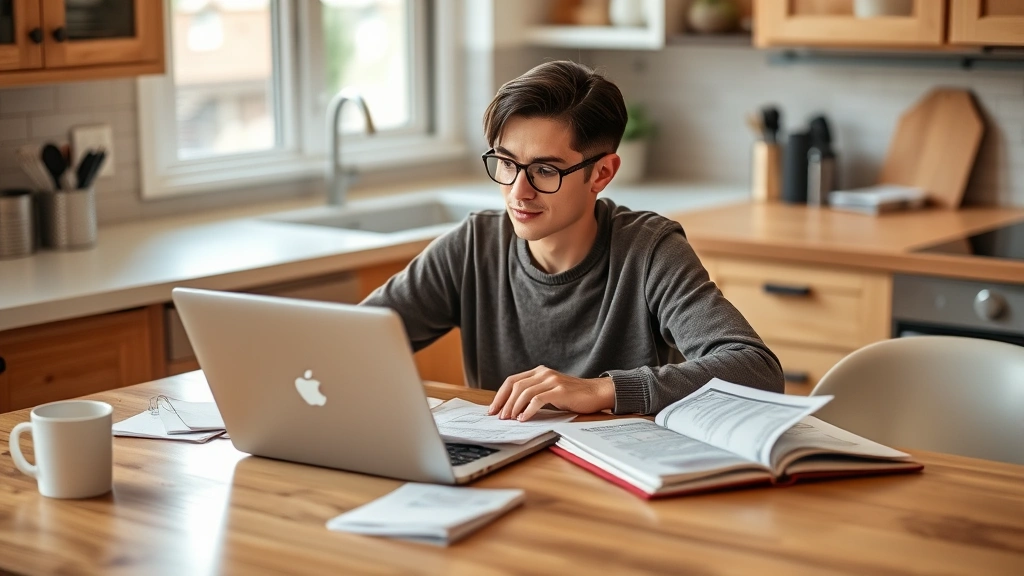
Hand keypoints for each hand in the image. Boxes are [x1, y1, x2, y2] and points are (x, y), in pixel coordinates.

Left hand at [487, 366, 614, 421]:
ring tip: (510, 419)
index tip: (493, 409)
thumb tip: (513, 409)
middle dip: (504, 403)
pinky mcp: (559, 390)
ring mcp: (551, 380)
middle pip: (515, 386)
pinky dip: (528, 410)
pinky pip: (538, 399)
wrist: (596, 393)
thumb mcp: (550, 391)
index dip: (500, 395)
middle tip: (499, 417)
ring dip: (514, 407)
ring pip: (524, 392)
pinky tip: (524, 418)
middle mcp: (543, 373)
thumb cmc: (573, 395)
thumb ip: (535, 394)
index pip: (512, 381)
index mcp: (539, 372)